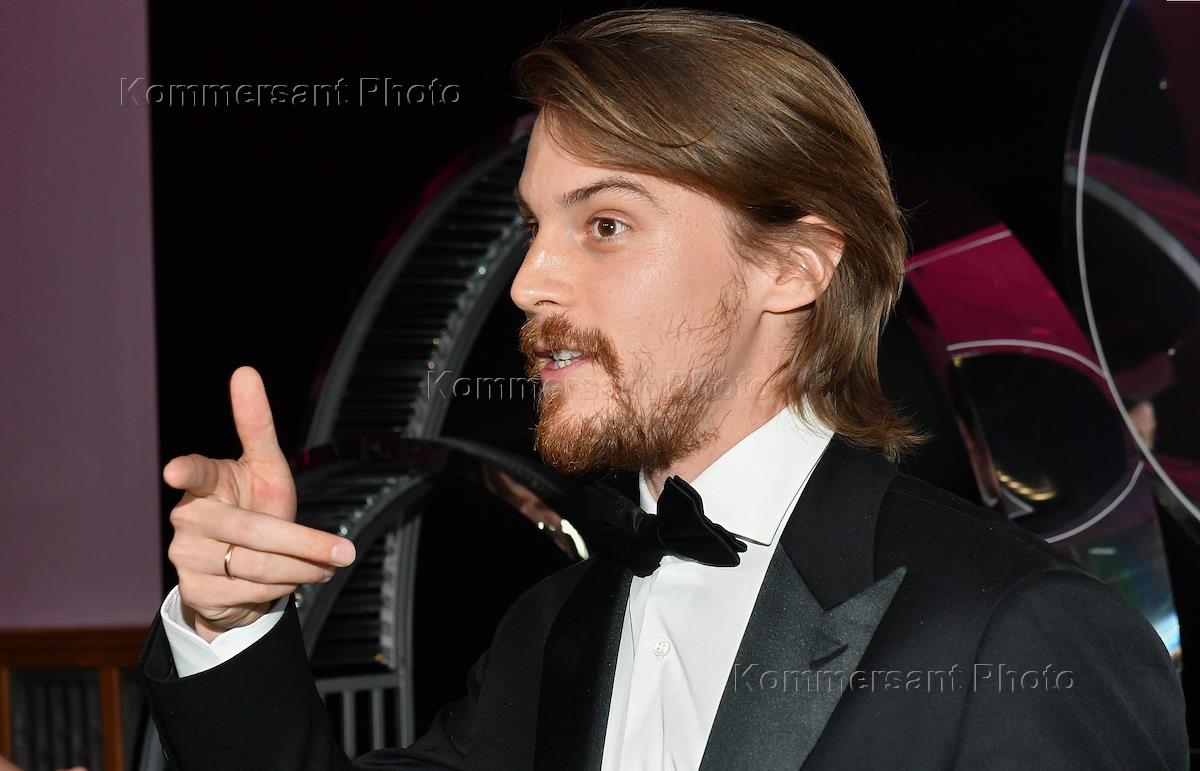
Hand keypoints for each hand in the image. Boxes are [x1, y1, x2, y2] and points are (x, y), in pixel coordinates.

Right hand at [162, 366, 355, 642]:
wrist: (240, 571)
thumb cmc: (256, 505)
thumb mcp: (266, 466)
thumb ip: (257, 426)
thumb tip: (244, 370)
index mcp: (206, 481)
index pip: (196, 472)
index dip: (188, 471)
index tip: (174, 470)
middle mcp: (188, 516)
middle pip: (254, 531)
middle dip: (306, 544)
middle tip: (346, 553)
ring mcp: (185, 555)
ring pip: (256, 566)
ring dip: (301, 569)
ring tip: (327, 566)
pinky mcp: (194, 591)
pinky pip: (249, 592)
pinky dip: (281, 590)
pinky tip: (293, 583)